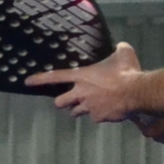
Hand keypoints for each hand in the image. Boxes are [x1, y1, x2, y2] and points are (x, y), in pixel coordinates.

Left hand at [27, 42, 145, 122]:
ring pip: (76, 113)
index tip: (27, 82)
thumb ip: (118, 49)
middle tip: (71, 99)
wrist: (136, 92)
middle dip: (63, 101)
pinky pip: (95, 117)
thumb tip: (121, 46)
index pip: (55, 77)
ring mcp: (89, 107)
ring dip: (80, 109)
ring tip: (92, 105)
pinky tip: (109, 110)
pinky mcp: (99, 117)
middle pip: (60, 102)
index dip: (39, 79)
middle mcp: (81, 93)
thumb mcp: (123, 54)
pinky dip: (100, 115)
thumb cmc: (127, 71)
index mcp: (82, 76)